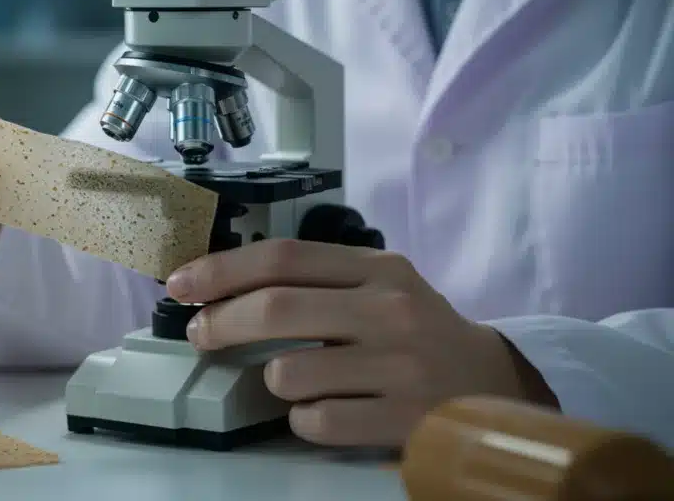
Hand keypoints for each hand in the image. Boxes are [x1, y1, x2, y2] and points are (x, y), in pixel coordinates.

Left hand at [164, 239, 557, 447]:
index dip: (223, 269)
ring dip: (270, 380)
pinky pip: (316, 421)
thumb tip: (223, 284)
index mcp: (379, 269)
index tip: (181, 283)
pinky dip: (302, 421)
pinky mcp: (403, 419)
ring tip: (290, 381)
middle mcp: (391, 310)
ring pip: (288, 372)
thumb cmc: (419, 334)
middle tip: (200, 334)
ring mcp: (400, 366)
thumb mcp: (381, 289)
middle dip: (221, 321)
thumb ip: (317, 281)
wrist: (497, 387)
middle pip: (276, 307)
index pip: (284, 257)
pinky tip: (321, 412)